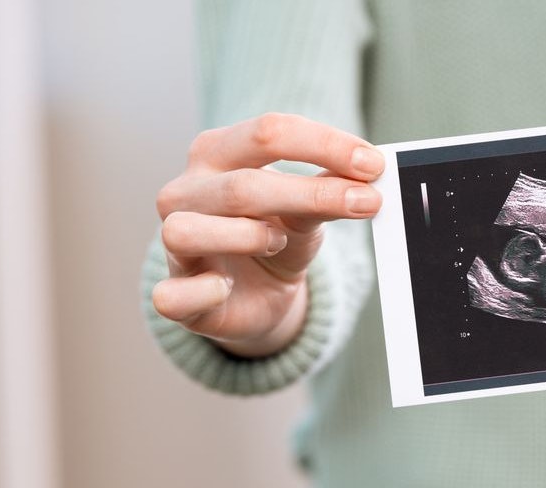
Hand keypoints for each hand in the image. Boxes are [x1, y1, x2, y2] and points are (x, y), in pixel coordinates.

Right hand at [152, 112, 383, 356]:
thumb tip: (367, 170)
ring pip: (188, 231)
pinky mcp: (175, 294)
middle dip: (313, 194)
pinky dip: (205, 292)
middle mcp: (185, 191)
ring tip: (278, 242)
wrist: (256, 296)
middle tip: (367, 202)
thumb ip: (330, 186)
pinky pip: (172, 295)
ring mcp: (172, 241)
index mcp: (217, 153)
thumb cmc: (276, 239)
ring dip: (246, 237)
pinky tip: (227, 288)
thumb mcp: (307, 209)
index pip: (268, 132)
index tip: (373, 164)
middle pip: (243, 185)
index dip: (325, 145)